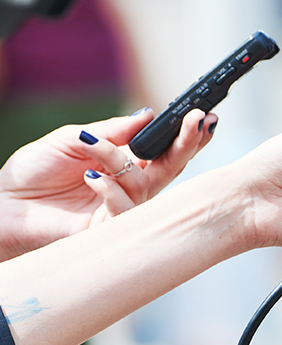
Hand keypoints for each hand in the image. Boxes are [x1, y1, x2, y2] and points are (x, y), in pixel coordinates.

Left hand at [0, 108, 213, 259]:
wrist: (5, 203)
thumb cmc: (35, 170)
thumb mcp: (73, 138)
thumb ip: (113, 131)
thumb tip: (149, 116)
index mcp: (125, 163)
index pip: (164, 150)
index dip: (185, 135)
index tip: (200, 115)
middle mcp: (131, 186)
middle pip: (173, 168)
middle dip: (187, 144)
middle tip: (198, 121)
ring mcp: (123, 208)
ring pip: (146, 185)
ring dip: (119, 161)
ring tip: (89, 150)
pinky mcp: (110, 230)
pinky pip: (126, 210)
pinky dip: (110, 190)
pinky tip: (90, 177)